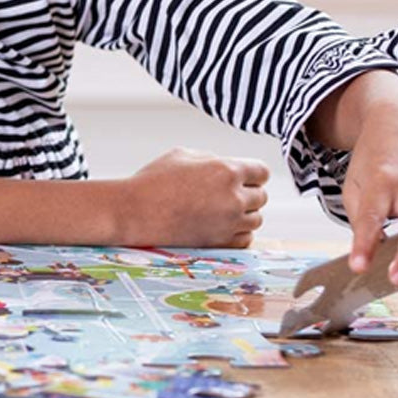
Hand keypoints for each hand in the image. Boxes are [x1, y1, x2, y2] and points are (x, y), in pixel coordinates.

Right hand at [121, 147, 268, 246]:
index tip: (244, 176)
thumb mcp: (183, 154)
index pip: (262, 172)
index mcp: (227, 170)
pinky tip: (222, 225)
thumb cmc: (154, 179)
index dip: (253, 173)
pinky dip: (238, 233)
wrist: (135, 211)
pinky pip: (246, 240)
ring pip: (256, 220)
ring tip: (222, 210)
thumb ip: (213, 159)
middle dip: (248, 193)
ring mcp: (229, 223)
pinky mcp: (220, 243)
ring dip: (244, 214)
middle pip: (261, 197)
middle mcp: (234, 198)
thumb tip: (229, 167)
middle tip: (227, 193)